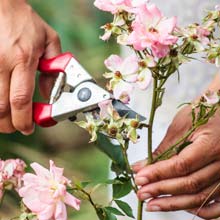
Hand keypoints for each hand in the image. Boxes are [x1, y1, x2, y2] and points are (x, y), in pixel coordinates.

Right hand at [0, 0, 60, 134]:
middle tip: (17, 127)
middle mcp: (1, 63)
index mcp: (23, 58)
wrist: (0, 3)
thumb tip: (51, 94)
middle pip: (1, 107)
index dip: (24, 119)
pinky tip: (0, 105)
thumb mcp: (49, 40)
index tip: (28, 128)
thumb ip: (54, 68)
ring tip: (7, 120)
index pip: (21, 99)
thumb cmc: (25, 20)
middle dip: (9, 124)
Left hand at [133, 105, 219, 218]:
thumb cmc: (204, 113)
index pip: (181, 166)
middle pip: (190, 184)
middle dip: (162, 191)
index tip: (140, 178)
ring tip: (153, 204)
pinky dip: (199, 209)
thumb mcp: (182, 125)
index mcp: (211, 145)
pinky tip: (181, 207)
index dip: (158, 174)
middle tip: (141, 194)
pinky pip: (217, 204)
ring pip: (201, 197)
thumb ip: (164, 148)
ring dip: (175, 203)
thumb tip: (143, 166)